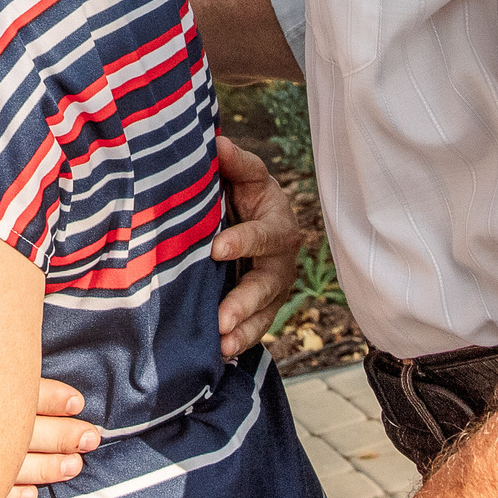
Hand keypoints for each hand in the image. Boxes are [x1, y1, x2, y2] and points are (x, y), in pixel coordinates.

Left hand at [210, 135, 300, 356]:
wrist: (256, 215)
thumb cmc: (247, 193)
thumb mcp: (245, 175)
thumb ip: (235, 162)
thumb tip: (218, 143)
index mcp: (278, 224)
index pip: (263, 235)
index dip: (242, 242)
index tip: (215, 250)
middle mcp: (281, 260)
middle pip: (267, 283)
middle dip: (244, 300)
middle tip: (221, 317)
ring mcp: (275, 287)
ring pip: (263, 311)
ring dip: (243, 328)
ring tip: (221, 342)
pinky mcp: (264, 306)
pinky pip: (257, 328)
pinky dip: (242, 341)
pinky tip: (221, 353)